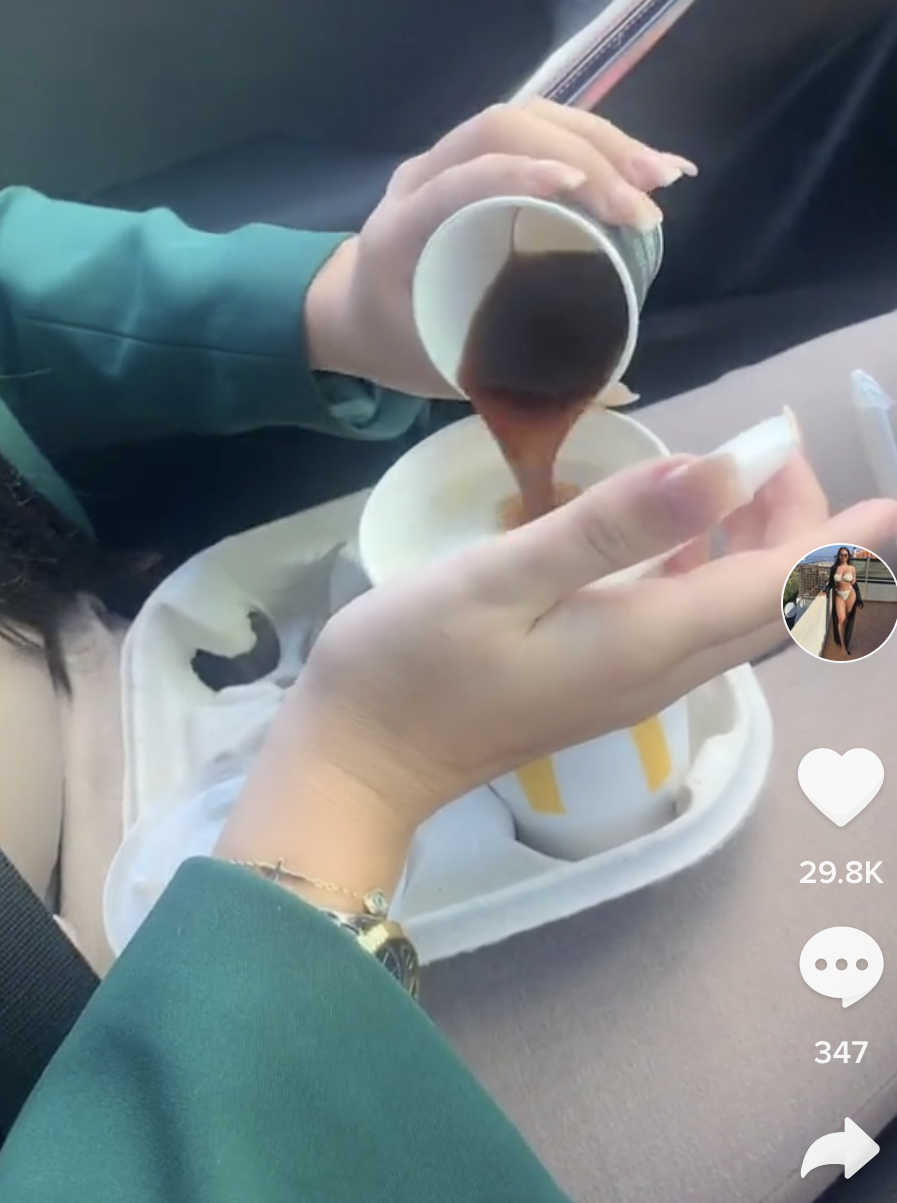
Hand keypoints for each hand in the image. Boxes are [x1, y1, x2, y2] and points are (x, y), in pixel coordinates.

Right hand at [261, 450, 896, 831]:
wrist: (359, 760)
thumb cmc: (411, 662)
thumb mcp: (500, 578)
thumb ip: (611, 526)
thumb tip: (721, 471)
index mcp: (652, 640)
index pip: (788, 590)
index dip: (848, 540)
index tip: (894, 497)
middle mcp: (666, 668)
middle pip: (780, 604)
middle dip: (809, 526)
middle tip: (778, 442)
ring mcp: (639, 681)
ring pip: (741, 613)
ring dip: (765, 544)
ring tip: (743, 467)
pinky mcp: (609, 679)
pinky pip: (697, 620)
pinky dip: (716, 566)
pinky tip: (682, 525)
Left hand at [303, 101, 695, 396]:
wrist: (350, 311)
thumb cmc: (394, 343)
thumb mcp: (444, 370)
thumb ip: (518, 381)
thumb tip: (618, 389)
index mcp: (402, 225)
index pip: (462, 175)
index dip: (520, 172)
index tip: (581, 192)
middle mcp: (425, 175)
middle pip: (505, 126)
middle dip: (585, 154)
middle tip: (645, 205)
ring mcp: (453, 156)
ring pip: (531, 116)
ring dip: (603, 140)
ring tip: (661, 179)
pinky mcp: (482, 154)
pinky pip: (541, 128)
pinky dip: (596, 142)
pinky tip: (645, 168)